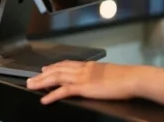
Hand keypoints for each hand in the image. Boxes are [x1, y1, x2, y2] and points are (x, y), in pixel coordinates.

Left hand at [26, 61, 145, 103]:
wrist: (132, 78)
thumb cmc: (126, 77)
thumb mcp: (110, 73)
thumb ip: (101, 75)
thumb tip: (99, 78)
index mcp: (89, 66)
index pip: (67, 64)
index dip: (54, 66)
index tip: (44, 68)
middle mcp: (83, 69)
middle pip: (57, 70)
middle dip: (42, 75)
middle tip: (31, 79)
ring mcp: (82, 78)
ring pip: (56, 78)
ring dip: (42, 82)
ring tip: (31, 86)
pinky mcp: (84, 87)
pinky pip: (64, 91)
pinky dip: (52, 95)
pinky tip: (44, 99)